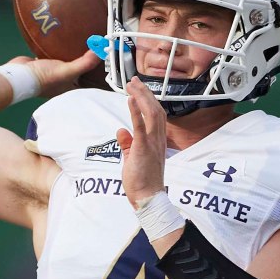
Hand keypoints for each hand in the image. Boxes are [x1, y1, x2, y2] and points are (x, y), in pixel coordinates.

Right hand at [8, 50, 101, 97]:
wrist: (19, 74)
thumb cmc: (44, 78)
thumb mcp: (67, 71)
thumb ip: (84, 63)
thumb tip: (100, 52)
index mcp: (70, 89)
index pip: (88, 86)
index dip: (97, 80)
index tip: (106, 70)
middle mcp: (63, 83)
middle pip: (79, 74)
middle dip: (86, 65)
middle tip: (96, 53)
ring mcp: (53, 74)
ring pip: (67, 64)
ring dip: (73, 57)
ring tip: (83, 45)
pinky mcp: (44, 64)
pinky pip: (55, 56)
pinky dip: (59, 50)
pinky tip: (63, 42)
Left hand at [117, 77, 166, 208]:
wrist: (148, 198)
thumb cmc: (142, 182)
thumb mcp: (133, 159)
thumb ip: (128, 144)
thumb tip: (121, 131)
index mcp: (157, 141)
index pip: (156, 115)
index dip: (148, 100)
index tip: (139, 89)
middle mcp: (158, 139)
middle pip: (155, 109)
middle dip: (144, 93)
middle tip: (134, 80)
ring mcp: (152, 143)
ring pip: (151, 113)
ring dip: (141, 96)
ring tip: (132, 84)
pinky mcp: (143, 148)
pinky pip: (141, 126)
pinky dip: (136, 110)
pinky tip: (131, 99)